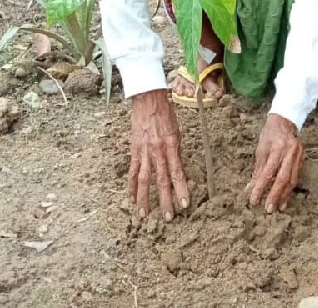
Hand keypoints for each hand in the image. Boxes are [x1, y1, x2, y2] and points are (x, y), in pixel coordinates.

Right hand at [128, 89, 188, 220]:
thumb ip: (176, 151)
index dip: (182, 189)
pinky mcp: (134, 151)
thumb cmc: (166, 113)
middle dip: (165, 200)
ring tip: (144, 215)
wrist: (148, 100)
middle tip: (168, 217)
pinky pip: (132, 171)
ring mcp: (144, 152)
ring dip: (144, 199)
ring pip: (144, 180)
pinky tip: (131, 198)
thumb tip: (178, 168)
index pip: (178, 172)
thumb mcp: (177, 131)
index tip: (185, 204)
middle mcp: (158, 151)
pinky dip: (131, 186)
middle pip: (162, 180)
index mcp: (172, 146)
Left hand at [248, 113, 303, 212]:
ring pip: (292, 180)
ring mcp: (298, 156)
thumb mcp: (261, 149)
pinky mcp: (303, 159)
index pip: (268, 171)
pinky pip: (296, 177)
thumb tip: (250, 188)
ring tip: (278, 208)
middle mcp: (290, 152)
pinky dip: (289, 189)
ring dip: (284, 196)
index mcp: (278, 148)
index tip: (253, 200)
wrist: (286, 121)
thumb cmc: (270, 134)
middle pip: (283, 178)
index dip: (260, 187)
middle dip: (275, 195)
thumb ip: (258, 169)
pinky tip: (284, 199)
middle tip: (268, 209)